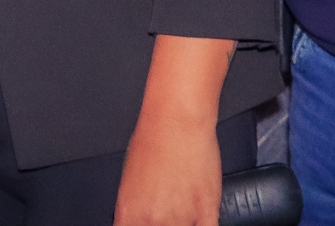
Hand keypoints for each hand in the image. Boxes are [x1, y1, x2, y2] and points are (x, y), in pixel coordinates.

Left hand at [115, 108, 220, 225]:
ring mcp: (180, 219)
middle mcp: (152, 221)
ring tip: (184, 207)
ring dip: (184, 223)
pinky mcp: (206, 212)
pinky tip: (199, 217)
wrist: (177, 120)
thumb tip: (139, 218)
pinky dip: (202, 224)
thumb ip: (136, 208)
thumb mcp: (129, 178)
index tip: (149, 222)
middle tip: (168, 211)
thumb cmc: (153, 139)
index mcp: (128, 214)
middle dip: (164, 223)